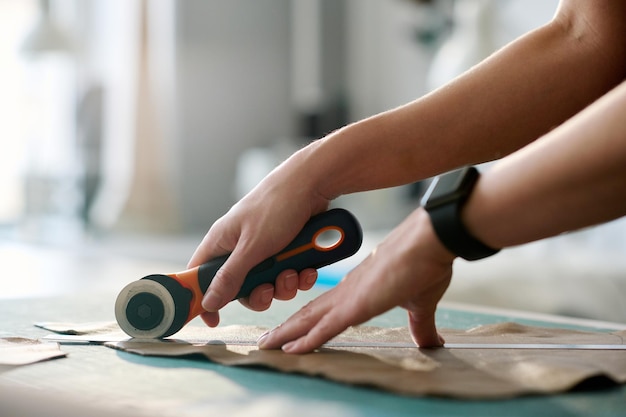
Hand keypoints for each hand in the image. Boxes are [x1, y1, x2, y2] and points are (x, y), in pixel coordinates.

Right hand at [187, 152, 330, 326]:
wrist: (314, 183)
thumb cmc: (277, 206)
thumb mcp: (252, 247)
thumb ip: (230, 276)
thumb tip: (208, 302)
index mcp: (221, 241)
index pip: (199, 274)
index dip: (202, 297)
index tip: (211, 319)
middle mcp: (239, 246)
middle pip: (239, 286)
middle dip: (258, 293)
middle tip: (269, 290)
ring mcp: (264, 247)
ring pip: (268, 283)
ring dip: (283, 284)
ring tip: (295, 272)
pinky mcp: (286, 248)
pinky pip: (288, 273)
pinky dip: (299, 276)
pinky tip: (308, 269)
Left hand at [257, 208, 455, 352]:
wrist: (428, 242)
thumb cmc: (423, 264)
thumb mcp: (420, 302)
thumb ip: (420, 323)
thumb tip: (430, 340)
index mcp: (357, 289)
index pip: (325, 307)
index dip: (306, 319)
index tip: (291, 329)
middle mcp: (347, 291)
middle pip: (309, 312)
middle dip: (287, 328)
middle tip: (267, 339)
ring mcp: (349, 297)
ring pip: (309, 319)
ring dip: (286, 333)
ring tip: (266, 344)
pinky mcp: (356, 305)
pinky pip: (325, 327)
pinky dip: (307, 339)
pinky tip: (291, 349)